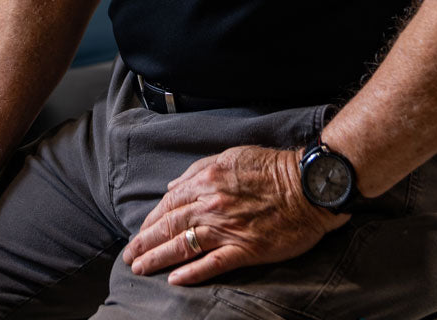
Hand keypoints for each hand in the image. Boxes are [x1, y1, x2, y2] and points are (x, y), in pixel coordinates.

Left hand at [122, 144, 347, 284]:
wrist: (307, 185)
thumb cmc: (271, 167)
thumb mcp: (230, 156)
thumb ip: (198, 170)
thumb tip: (173, 187)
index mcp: (207, 181)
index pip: (169, 204)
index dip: (150, 220)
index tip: (139, 232)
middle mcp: (212, 205)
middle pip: (169, 227)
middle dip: (145, 243)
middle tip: (129, 257)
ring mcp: (228, 229)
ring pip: (184, 246)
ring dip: (158, 258)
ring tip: (141, 269)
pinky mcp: (246, 249)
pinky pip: (213, 263)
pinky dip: (192, 273)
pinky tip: (175, 279)